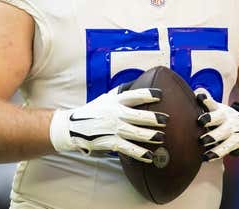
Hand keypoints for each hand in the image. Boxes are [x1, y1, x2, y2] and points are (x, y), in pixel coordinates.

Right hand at [50, 85, 167, 162]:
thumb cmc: (94, 110)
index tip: (160, 94)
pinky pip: (128, 148)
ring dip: (149, 136)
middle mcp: (115, 113)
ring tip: (161, 138)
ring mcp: (113, 128)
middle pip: (137, 116)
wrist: (73, 126)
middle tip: (166, 120)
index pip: (134, 95)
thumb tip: (136, 82)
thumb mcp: (106, 98)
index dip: (147, 94)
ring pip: (135, 133)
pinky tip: (149, 156)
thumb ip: (121, 93)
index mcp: (115, 100)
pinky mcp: (110, 142)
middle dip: (153, 118)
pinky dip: (139, 153)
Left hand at [195, 89, 238, 159]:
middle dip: (211, 118)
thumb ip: (207, 102)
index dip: (206, 100)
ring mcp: (233, 129)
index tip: (199, 97)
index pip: (213, 103)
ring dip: (214, 137)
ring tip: (203, 141)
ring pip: (224, 133)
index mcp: (219, 109)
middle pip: (220, 116)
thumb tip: (197, 91)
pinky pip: (228, 147)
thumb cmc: (224, 119)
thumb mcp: (217, 109)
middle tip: (200, 122)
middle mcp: (227, 118)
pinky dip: (218, 152)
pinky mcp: (238, 141)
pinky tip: (208, 156)